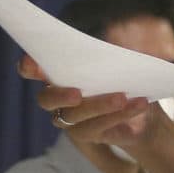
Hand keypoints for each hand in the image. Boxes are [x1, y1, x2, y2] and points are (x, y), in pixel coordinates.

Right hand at [17, 55, 153, 147]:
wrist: (144, 109)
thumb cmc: (123, 76)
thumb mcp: (118, 59)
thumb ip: (110, 50)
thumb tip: (116, 37)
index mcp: (58, 74)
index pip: (33, 70)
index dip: (29, 67)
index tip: (31, 63)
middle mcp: (58, 99)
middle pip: (46, 100)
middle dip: (59, 95)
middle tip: (77, 93)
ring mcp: (72, 120)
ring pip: (76, 116)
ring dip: (99, 105)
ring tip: (121, 97)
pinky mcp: (91, 135)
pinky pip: (100, 127)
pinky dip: (120, 114)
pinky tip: (139, 103)